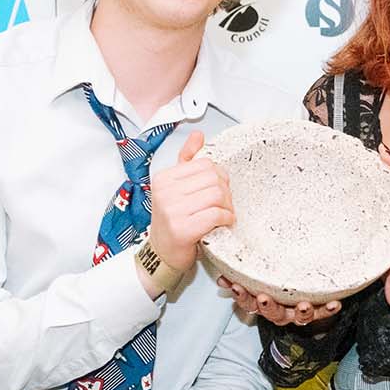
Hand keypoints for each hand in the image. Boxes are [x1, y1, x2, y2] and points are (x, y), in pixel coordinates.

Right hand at [148, 131, 233, 273]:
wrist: (162, 253)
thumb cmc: (172, 221)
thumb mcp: (176, 188)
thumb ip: (187, 161)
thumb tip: (198, 135)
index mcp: (164, 178)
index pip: (206, 164)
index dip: (219, 177)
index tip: (218, 191)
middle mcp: (165, 191)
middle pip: (214, 178)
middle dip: (226, 192)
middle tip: (224, 205)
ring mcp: (172, 210)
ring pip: (217, 195)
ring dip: (227, 207)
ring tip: (223, 215)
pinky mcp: (182, 228)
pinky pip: (216, 214)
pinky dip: (226, 219)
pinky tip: (223, 224)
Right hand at [223, 277, 342, 325]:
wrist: (301, 294)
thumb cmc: (274, 282)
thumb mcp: (255, 277)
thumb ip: (239, 274)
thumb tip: (222, 272)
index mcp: (262, 303)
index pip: (248, 302)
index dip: (241, 296)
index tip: (234, 286)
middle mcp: (279, 311)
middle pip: (271, 313)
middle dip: (267, 306)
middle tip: (264, 298)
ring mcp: (297, 313)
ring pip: (297, 318)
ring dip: (300, 312)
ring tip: (303, 305)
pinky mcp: (316, 312)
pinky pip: (322, 313)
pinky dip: (328, 309)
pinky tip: (335, 303)